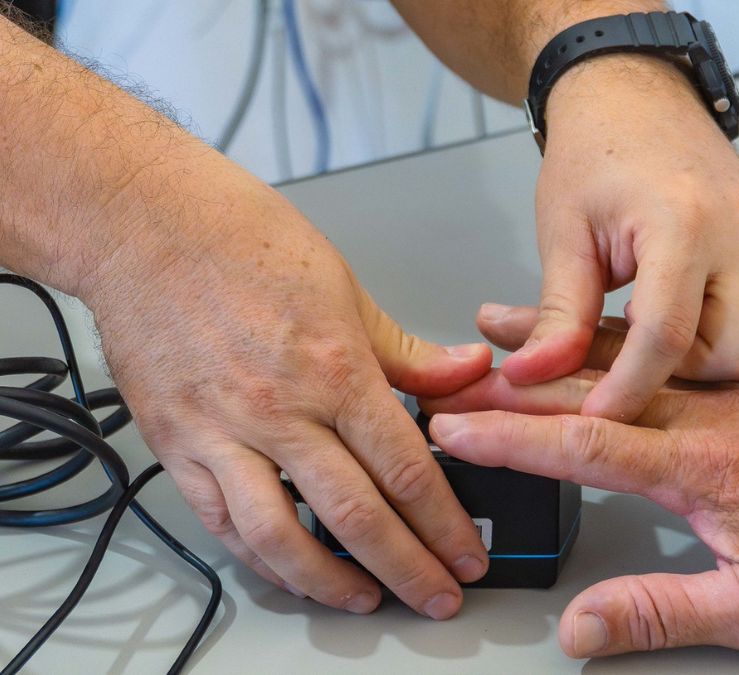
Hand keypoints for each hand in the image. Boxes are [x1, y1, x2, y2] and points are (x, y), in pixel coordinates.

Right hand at [86, 178, 492, 618]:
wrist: (146, 225)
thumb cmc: (244, 241)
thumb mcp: (348, 289)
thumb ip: (407, 350)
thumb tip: (466, 375)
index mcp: (335, 370)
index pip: (407, 470)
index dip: (445, 525)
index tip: (467, 555)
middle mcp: (280, 411)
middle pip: (357, 516)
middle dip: (408, 569)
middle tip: (438, 598)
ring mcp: (223, 433)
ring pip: (282, 537)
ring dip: (332, 583)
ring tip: (368, 600)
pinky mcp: (177, 445)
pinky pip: (221, 522)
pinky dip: (259, 557)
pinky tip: (290, 570)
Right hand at [423, 311, 738, 655]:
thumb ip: (662, 612)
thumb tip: (581, 628)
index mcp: (703, 469)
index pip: (584, 445)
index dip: (512, 437)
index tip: (458, 429)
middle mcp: (710, 420)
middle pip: (592, 391)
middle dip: (515, 384)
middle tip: (455, 376)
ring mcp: (728, 402)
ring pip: (626, 362)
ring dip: (557, 349)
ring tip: (499, 329)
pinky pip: (665, 359)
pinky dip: (615, 345)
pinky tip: (590, 336)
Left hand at [497, 55, 738, 419]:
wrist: (640, 100)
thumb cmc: (599, 155)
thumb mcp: (564, 234)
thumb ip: (558, 316)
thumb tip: (532, 377)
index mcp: (685, 222)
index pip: (665, 338)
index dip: (628, 389)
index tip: (597, 416)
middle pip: (734, 356)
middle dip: (682, 375)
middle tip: (635, 351)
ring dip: (715, 360)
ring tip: (667, 329)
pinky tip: (705, 320)